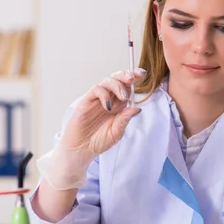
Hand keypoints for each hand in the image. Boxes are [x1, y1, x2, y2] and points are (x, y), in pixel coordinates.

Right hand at [37, 68, 144, 189]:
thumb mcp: (116, 132)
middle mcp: (109, 99)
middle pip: (118, 79)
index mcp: (119, 105)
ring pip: (108, 81)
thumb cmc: (98, 141)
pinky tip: (108, 106)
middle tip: (134, 78)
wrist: (81, 150)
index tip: (143, 74)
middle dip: (127, 75)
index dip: (135, 78)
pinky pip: (96, 90)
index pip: (127, 86)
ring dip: (118, 85)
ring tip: (123, 97)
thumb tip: (137, 108)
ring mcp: (97, 99)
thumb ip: (125, 120)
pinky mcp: (86, 101)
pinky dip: (104, 94)